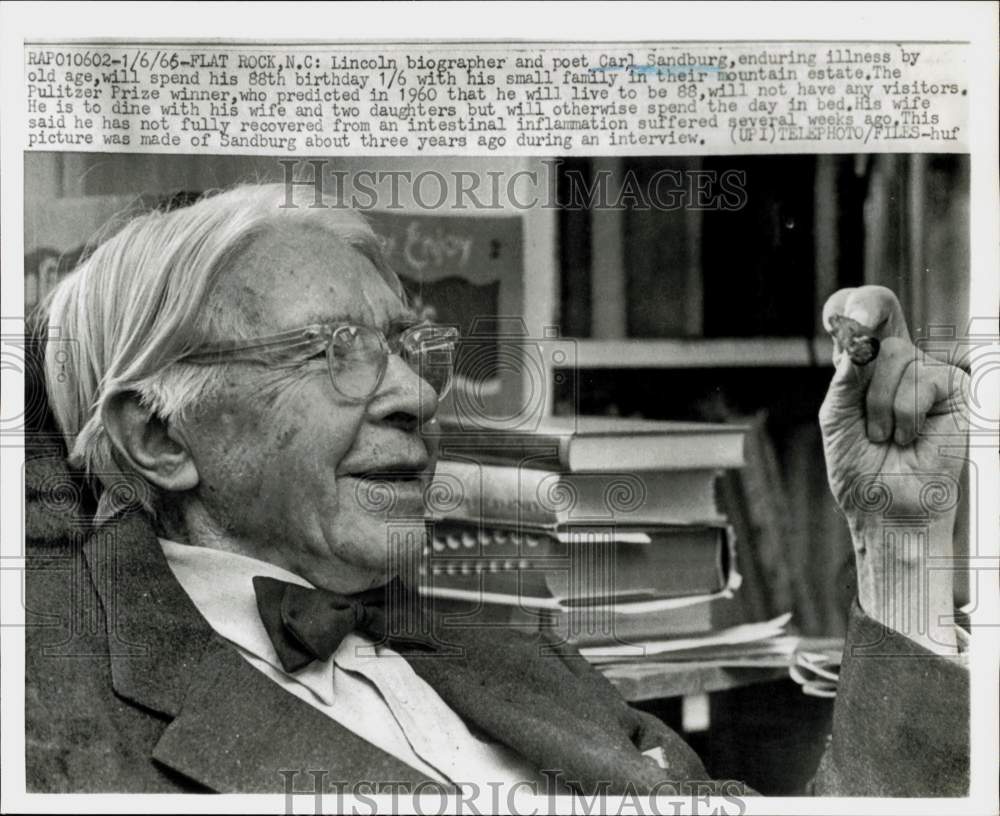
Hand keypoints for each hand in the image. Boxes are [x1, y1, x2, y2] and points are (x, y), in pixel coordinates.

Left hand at [818, 286, 967, 650]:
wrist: (886, 506)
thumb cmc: (859, 467)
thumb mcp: (836, 419)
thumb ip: (843, 381)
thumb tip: (856, 347)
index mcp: (866, 365)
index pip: (865, 315)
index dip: (856, 305)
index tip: (842, 318)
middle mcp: (898, 361)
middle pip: (878, 334)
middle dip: (865, 384)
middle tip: (870, 426)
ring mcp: (928, 372)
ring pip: (895, 356)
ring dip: (881, 407)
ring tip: (888, 437)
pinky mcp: (955, 387)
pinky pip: (923, 379)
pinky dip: (907, 415)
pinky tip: (911, 437)